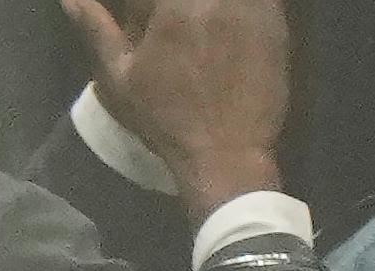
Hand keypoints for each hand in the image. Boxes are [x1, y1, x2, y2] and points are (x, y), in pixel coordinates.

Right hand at [59, 0, 288, 216]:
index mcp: (173, 5)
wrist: (225, 152)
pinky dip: (245, 9)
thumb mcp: (120, 77)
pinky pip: (262, 0)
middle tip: (175, 36)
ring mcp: (252, 5)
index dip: (148, 8)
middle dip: (177, 9)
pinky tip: (227, 30)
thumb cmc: (165, 118)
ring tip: (199, 35)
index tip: (147, 22)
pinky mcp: (277, 19)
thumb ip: (97, 29)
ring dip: (209, 10)